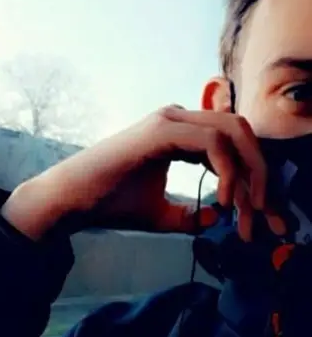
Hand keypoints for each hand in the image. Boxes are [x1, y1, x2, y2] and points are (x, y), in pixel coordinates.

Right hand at [2, 106, 284, 240]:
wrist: (72, 200)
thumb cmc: (111, 203)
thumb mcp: (164, 213)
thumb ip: (192, 214)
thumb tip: (217, 217)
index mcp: (180, 134)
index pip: (232, 142)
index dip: (251, 175)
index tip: (255, 210)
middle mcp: (178, 119)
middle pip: (241, 130)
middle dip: (260, 169)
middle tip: (264, 208)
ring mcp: (169, 120)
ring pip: (233, 131)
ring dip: (249, 171)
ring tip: (245, 208)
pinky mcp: (162, 129)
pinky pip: (213, 141)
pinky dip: (227, 170)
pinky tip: (223, 199)